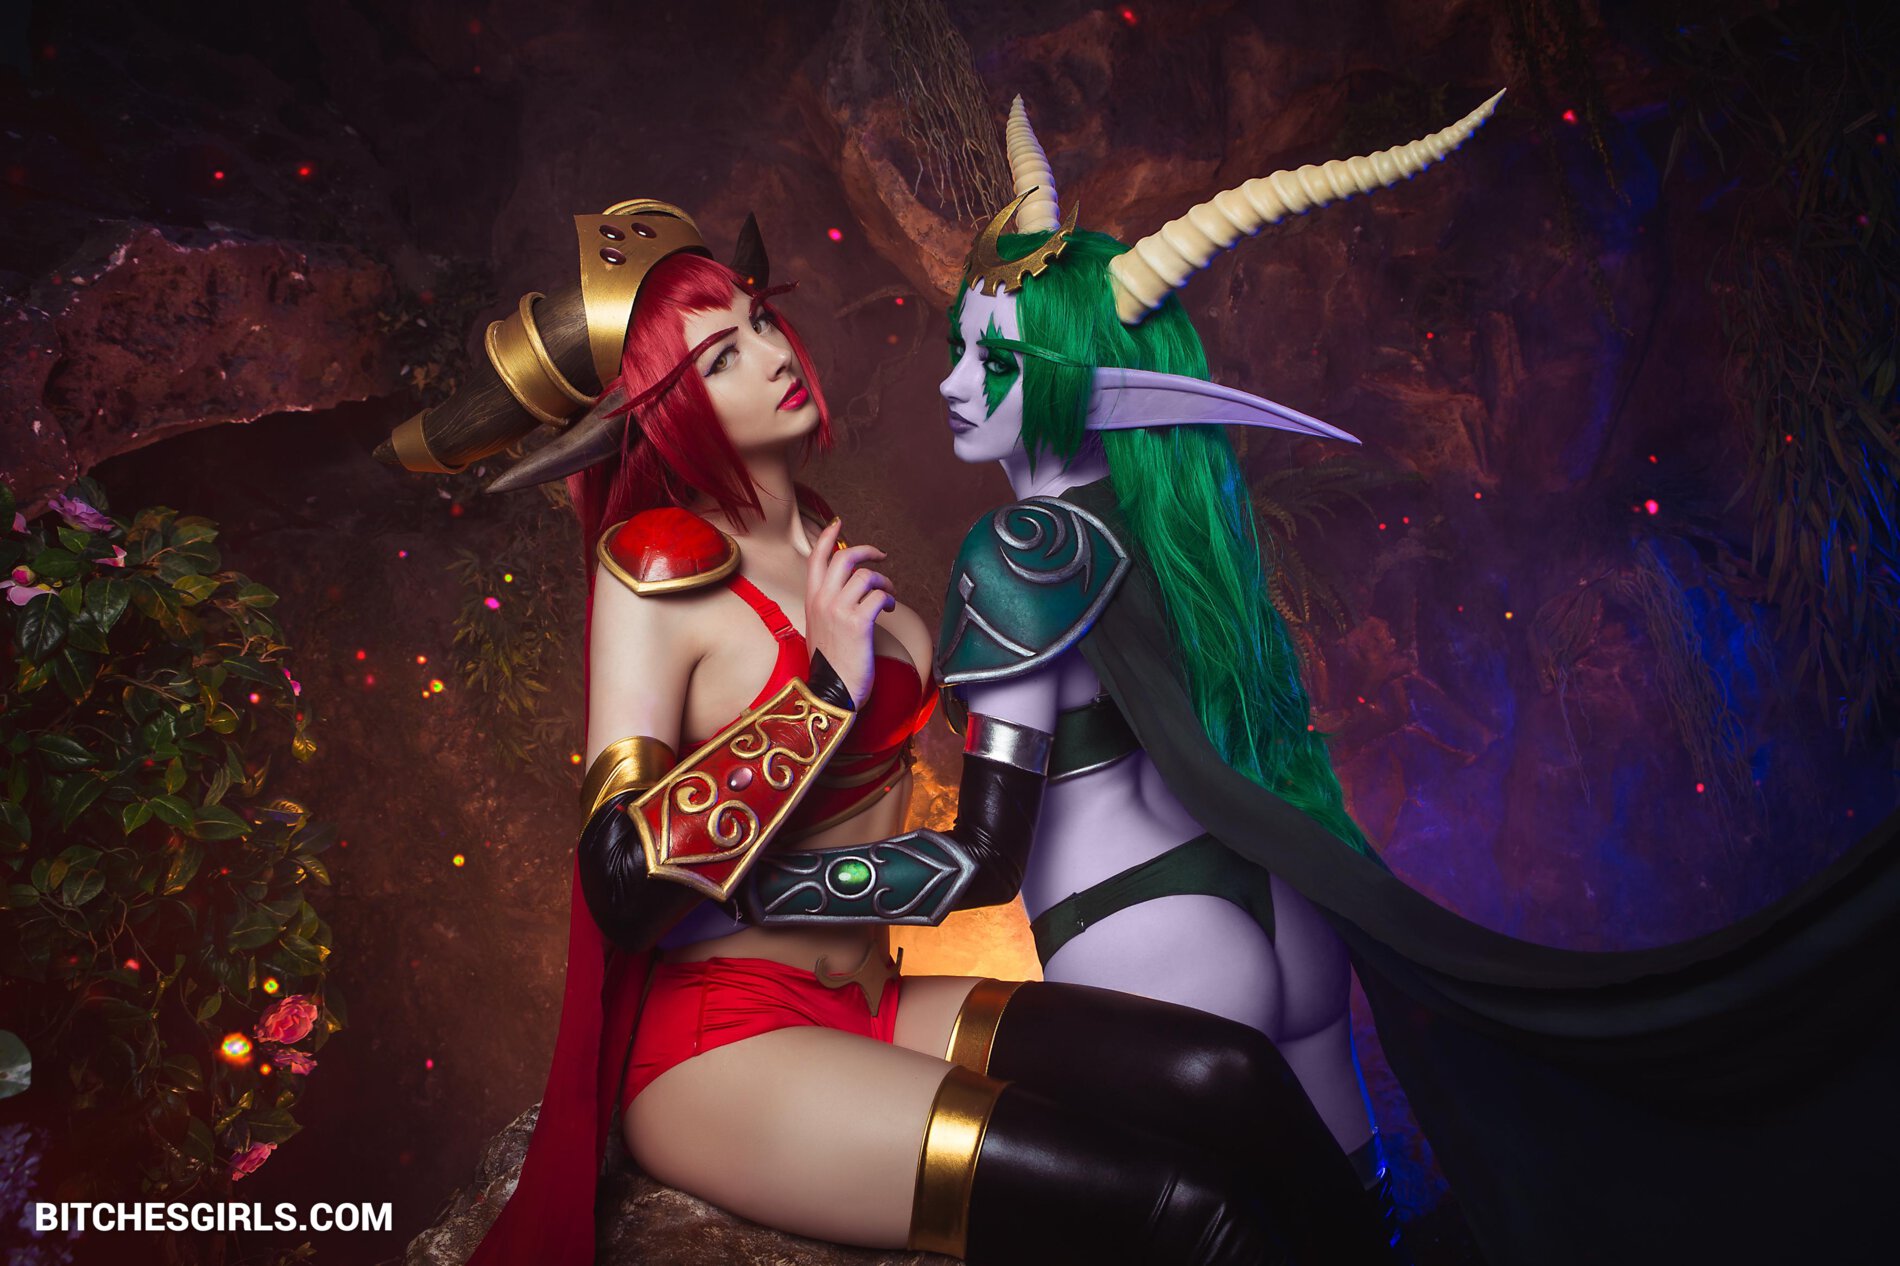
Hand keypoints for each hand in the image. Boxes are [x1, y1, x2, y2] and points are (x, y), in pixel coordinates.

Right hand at [803, 518, 893, 706]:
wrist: (831, 692)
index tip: (838, 523)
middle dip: (866, 552)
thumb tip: (846, 590)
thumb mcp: (818, 628)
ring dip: (883, 582)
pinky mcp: (858, 623)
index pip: (817, 559)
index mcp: (810, 600)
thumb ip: (826, 606)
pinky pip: (878, 596)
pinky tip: (890, 608)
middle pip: (844, 559)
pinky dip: (889, 598)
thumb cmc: (829, 664)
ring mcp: (839, 610)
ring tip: (888, 594)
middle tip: (881, 556)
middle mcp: (822, 601)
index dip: (828, 537)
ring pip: (865, 576)